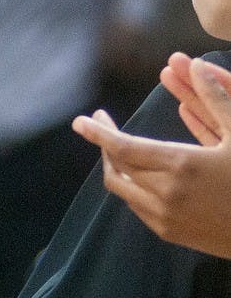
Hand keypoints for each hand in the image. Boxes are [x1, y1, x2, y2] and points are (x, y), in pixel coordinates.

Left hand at [71, 55, 230, 257]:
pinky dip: (132, 186)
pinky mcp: (166, 232)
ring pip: (123, 189)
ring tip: (118, 147)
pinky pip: (136, 205)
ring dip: (117, 167)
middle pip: (118, 167)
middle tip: (102, 125)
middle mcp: (164, 193)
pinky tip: (140, 173)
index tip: (80, 122)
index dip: (99, 134)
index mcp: (181, 165)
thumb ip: (216, 97)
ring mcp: (163, 216)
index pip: (124, 148)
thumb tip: (196, 65)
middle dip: (106, 145)